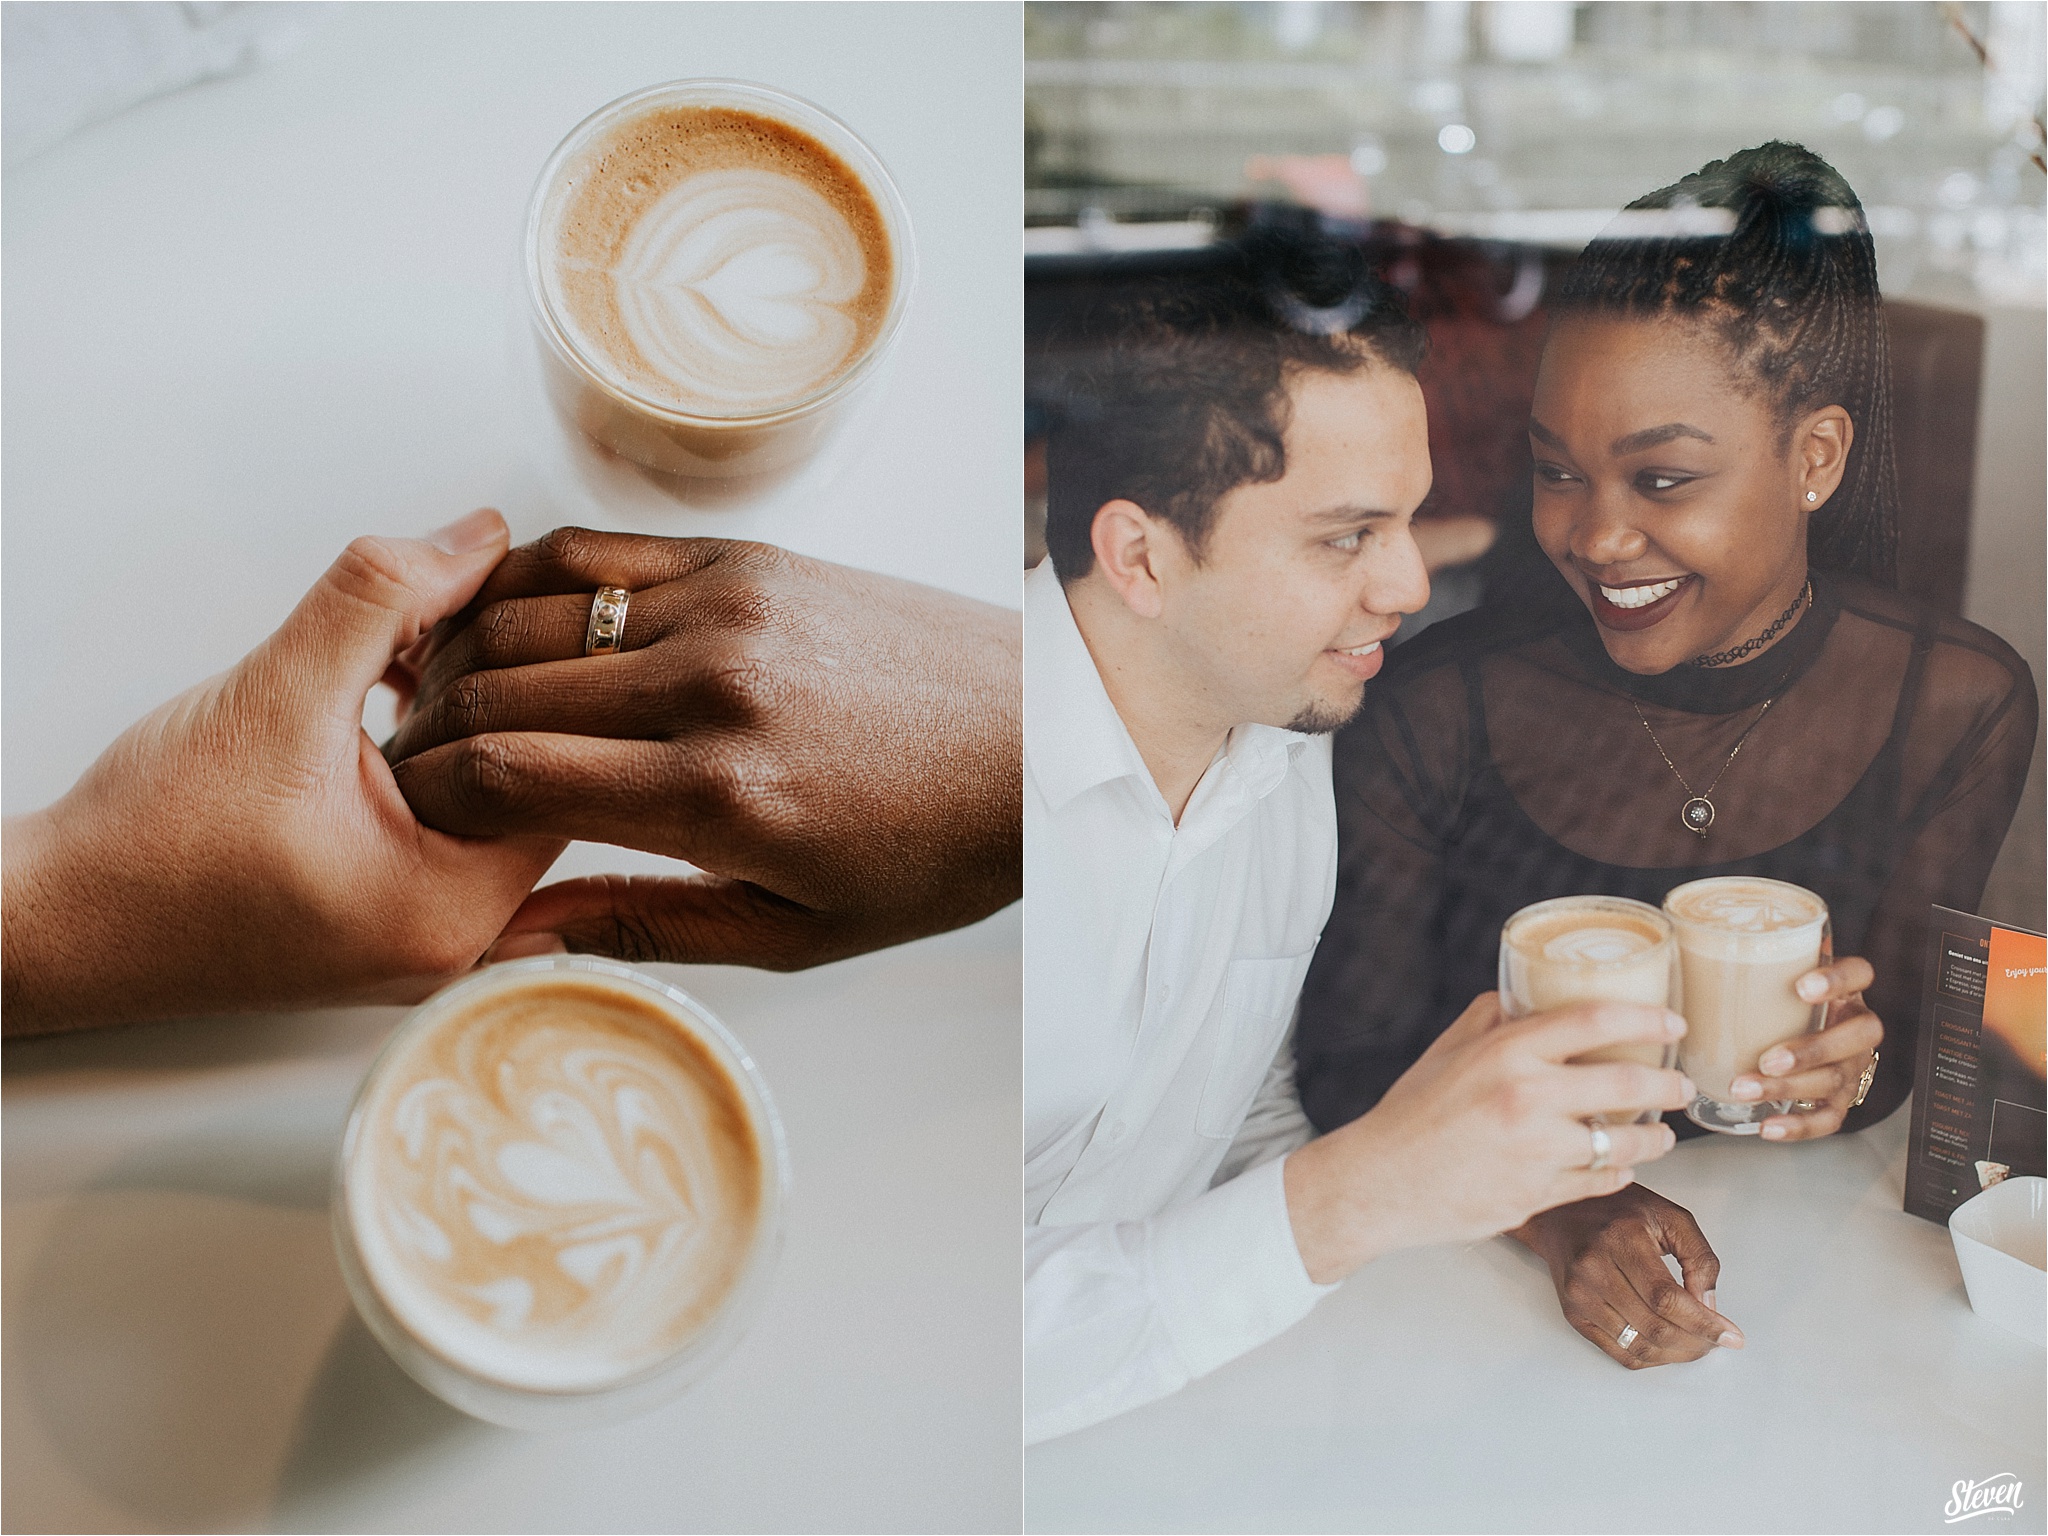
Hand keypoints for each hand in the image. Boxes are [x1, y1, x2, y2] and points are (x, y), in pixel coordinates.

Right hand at [2, 510, 565, 1033]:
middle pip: (543, 785)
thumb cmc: (147, 841)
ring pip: (498, 798)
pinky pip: (454, 824)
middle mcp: (461, 941)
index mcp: (453, 909)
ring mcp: (432, 940)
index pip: (565, 769)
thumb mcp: (276, 693)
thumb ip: (384, 599)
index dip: (535, 675)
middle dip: (502, 693)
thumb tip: (481, 536)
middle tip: (446, 624)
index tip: (488, 610)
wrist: (58, 920)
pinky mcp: (397, 920)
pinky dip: (434, 755)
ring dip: (464, 716)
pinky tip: (388, 694)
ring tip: (403, 658)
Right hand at [385, 528, 1021, 969]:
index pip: (509, 776)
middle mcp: (713, 686)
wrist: (1036, 743)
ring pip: (534, 610)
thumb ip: (640, 926)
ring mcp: (731, 606)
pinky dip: (528, 578)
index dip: (430, 796)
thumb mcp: (792, 929)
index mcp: (720, 796)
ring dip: (462, 651)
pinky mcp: (751, 555)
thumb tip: (506, 935)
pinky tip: (499, 615)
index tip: (406, 813)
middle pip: (502, 690)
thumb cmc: (927, 851)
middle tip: (404, 759)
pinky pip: (600, 547)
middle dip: (429, 729)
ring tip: (439, 694)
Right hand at [1284, 993, 1692, 1283]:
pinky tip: (1619, 1165)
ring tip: (1660, 1134)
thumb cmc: (1412, 1113)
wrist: (1380, 1181)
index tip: (1672, 1024)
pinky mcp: (1536, 1196)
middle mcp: (1526, 1098)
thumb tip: (1531, 998)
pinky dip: (1617, 1172)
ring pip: (1622, 1143)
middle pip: (1627, 1084)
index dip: (1645, 1020)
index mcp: (1506, 1053)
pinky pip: (1598, 1182)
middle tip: (1679, 1086)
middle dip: (1668, 1086)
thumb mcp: (1446, 1050)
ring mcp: (1535, 1152)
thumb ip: (1491, 1020)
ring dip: (1653, 1139)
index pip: (1594, 1021)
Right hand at [1511, 1184, 1743, 1368]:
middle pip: (1654, 1327)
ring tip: (1696, 1344)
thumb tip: (1709, 1307)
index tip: (1731, 1336)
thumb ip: (1699, 1258)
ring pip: (1638, 1346)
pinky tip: (1668, 1345)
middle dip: (1696, 1343)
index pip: (1666, 1298)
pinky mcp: (1573, 1312)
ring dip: (1676, 1355)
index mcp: (1620, 1238)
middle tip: (1717, 1341)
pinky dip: (1651, 1357)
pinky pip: (1618, 1351)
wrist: (1559, 1212)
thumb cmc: (1618, 1210)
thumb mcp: (1670, 1217)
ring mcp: (1579, 1294)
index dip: (1703, 1324)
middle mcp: (1593, 1268)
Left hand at [1725, 955, 1882, 1140]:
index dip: (1838, 980)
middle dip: (1811, 1050)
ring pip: (1836, 1080)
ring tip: (1745, 1088)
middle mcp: (1857, 1028)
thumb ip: (1755, 961)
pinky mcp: (1841, 1101)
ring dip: (1789, 1088)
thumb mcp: (1776, 978)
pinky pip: (1829, 1119)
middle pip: (1856, 1037)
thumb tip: (1695, 935)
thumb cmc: (1782, 1003)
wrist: (1803, 1037)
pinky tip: (1768, 1126)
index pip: (1859, 974)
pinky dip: (1799, 1127)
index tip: (1802, 987)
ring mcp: (1853, 1067)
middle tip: (1768, 1059)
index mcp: (1844, 990)